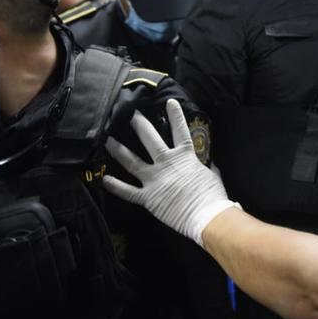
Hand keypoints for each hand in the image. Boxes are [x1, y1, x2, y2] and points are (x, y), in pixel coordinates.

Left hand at [103, 99, 237, 244]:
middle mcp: (167, 163)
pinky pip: (128, 191)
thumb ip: (208, 168)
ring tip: (108, 140)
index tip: (169, 102)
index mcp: (185, 157)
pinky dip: (115, 186)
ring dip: (119, 150)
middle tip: (130, 114)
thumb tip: (213, 165)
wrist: (206, 216)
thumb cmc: (213, 196)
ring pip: (132, 162)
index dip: (175, 116)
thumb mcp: (213, 176)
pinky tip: (104, 179)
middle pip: (150, 140)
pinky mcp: (148, 197)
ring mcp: (155, 179)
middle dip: (139, 126)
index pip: (180, 131)